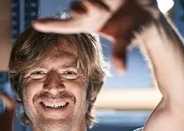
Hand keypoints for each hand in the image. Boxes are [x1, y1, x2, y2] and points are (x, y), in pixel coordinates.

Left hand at [32, 0, 160, 72]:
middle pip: (76, 7)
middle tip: (93, 11)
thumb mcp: (127, 39)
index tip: (35, 24)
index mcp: (88, 24)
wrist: (148, 14)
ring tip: (107, 7)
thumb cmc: (133, 30)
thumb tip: (122, 71)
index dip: (51, 25)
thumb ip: (121, 52)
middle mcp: (89, 9)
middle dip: (80, 8)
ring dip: (93, 2)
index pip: (65, 25)